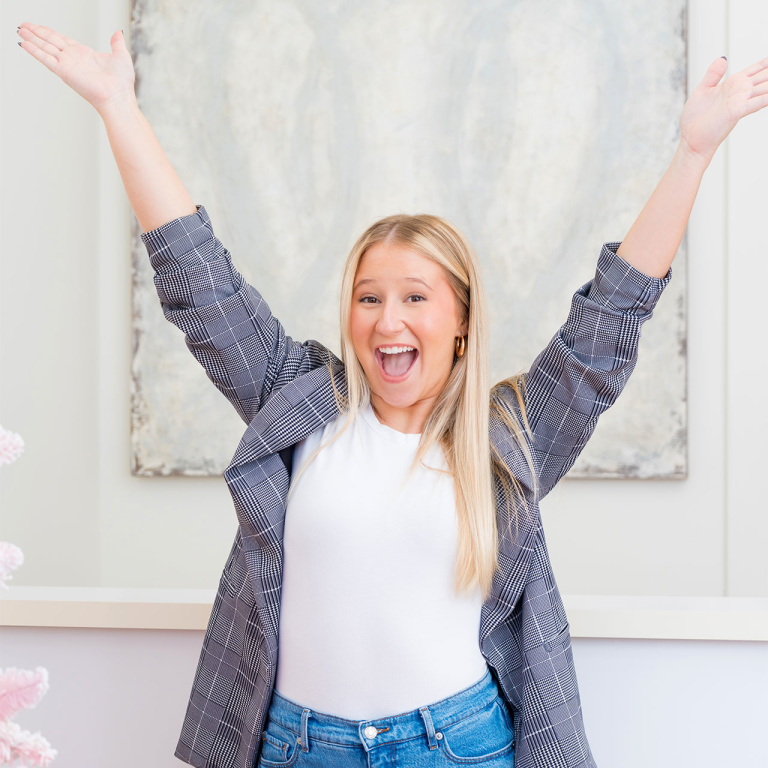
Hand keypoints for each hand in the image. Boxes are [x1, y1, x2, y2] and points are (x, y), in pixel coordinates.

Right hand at [16, 23, 135, 113]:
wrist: (118, 96)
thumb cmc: (122, 83)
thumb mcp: (121, 56)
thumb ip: (116, 43)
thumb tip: (118, 33)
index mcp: (84, 54)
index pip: (62, 40)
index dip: (50, 32)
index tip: (38, 26)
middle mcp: (74, 59)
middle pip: (50, 41)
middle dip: (36, 33)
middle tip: (23, 25)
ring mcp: (67, 65)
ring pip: (45, 48)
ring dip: (32, 39)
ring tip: (20, 30)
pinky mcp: (64, 72)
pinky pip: (45, 59)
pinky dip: (34, 51)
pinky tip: (24, 43)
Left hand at [679, 54, 767, 161]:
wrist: (691, 140)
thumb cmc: (695, 120)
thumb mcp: (702, 91)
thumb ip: (713, 74)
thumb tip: (723, 58)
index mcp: (733, 84)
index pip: (756, 69)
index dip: (766, 63)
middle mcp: (740, 91)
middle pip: (765, 76)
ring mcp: (740, 100)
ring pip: (766, 87)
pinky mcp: (737, 111)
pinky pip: (760, 101)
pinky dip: (767, 98)